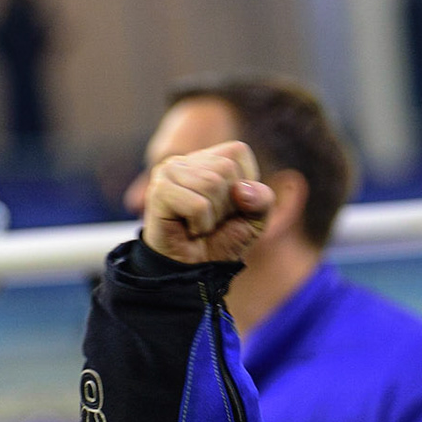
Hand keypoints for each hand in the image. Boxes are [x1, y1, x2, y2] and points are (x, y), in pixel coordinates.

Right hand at [141, 141, 274, 263]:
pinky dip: (201, 225)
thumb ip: (263, 199)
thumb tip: (242, 190)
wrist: (196, 270)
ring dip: (213, 216)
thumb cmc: (224, 240)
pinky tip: (189, 229)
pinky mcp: (159, 191)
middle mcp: (187, 160)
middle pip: (225, 169)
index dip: (245, 186)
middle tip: (213, 219)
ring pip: (211, 184)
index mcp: (210, 158)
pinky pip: (197, 205)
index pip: (238, 152)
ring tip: (200, 224)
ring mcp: (169, 172)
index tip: (230, 207)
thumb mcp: (255, 219)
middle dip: (228, 204)